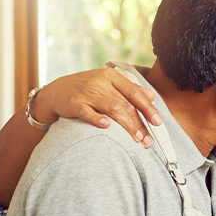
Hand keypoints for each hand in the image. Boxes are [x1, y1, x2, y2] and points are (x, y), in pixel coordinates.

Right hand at [33, 67, 162, 147]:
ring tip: (136, 139)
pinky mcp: (74, 103)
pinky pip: (87, 111)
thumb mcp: (108, 83)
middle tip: (148, 139)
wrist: (57, 90)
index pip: (134, 92)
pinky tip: (107, 126)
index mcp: (112, 77)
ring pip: (111, 108)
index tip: (158, 122)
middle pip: (125, 103)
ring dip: (126, 124)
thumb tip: (151, 96)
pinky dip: (97, 119)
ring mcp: (87, 93)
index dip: (147, 107)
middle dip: (139, 123)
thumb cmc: (88, 89)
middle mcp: (100, 83)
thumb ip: (129, 89)